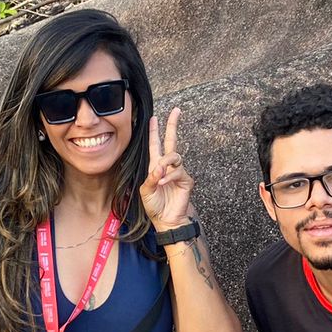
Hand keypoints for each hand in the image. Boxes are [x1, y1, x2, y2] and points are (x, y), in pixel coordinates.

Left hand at [139, 109, 192, 230]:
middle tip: (176, 111)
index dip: (155, 132)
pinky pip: (178, 172)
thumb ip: (151, 177)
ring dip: (166, 163)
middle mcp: (168, 166)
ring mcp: (178, 172)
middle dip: (173, 125)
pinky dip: (169, 177)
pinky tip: (163, 183)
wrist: (167, 220)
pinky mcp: (186, 180)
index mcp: (156, 166)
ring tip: (160, 175)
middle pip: (172, 141)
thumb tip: (159, 166)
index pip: (155, 145)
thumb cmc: (155, 206)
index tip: (154, 118)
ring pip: (175, 157)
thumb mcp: (145, 191)